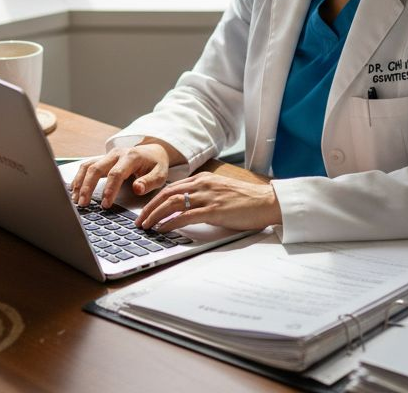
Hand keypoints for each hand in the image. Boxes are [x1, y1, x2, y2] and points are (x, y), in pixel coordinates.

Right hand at [69, 138, 181, 207]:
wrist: (153, 151)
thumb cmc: (156, 165)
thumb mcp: (160, 174)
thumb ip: (149, 182)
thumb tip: (137, 189)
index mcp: (131, 157)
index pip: (116, 174)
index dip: (109, 189)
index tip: (105, 204)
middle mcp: (116, 154)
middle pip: (96, 168)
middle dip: (88, 187)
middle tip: (83, 204)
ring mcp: (107, 155)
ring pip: (88, 166)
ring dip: (80, 183)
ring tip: (76, 199)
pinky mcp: (102, 159)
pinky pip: (86, 166)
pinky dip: (79, 178)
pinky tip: (74, 190)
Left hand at [137, 173, 281, 232]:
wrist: (268, 202)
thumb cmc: (248, 200)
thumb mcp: (221, 192)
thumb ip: (204, 195)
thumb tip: (187, 208)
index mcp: (204, 179)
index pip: (172, 187)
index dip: (155, 200)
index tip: (146, 211)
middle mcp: (203, 184)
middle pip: (167, 193)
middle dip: (149, 208)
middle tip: (139, 221)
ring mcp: (208, 196)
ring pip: (172, 203)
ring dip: (155, 215)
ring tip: (146, 226)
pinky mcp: (214, 210)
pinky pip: (186, 215)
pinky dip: (170, 222)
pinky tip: (162, 229)